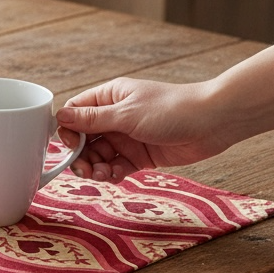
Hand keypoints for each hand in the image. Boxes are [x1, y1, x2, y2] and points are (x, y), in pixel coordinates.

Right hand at [55, 77, 230, 181]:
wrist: (213, 122)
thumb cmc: (172, 109)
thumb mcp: (126, 114)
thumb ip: (92, 119)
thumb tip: (60, 117)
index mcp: (109, 98)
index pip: (75, 113)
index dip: (69, 130)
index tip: (71, 145)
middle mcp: (115, 117)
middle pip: (84, 139)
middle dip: (81, 155)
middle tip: (84, 168)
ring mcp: (127, 137)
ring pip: (99, 156)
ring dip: (96, 167)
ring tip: (103, 174)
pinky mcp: (140, 155)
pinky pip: (116, 166)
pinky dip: (112, 173)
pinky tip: (116, 175)